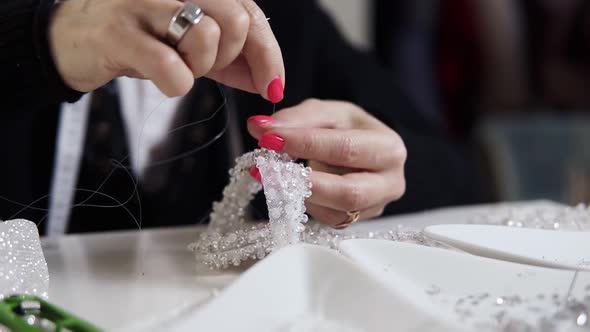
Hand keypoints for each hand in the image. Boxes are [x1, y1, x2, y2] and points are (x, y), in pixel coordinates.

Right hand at [49, 0, 284, 98]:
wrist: (72, 38)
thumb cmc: (137, 37)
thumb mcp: (190, 45)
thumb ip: (231, 59)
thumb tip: (267, 79)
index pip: (250, 13)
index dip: (268, 53)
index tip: (272, 85)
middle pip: (236, 21)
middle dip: (227, 59)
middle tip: (201, 67)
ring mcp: (144, 4)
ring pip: (206, 37)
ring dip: (198, 69)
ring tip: (174, 66)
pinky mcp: (119, 32)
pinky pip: (170, 67)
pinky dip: (176, 83)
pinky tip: (162, 78)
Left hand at [247, 99, 406, 226]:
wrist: (361, 149)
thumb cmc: (347, 128)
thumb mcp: (326, 113)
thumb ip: (296, 118)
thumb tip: (260, 127)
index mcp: (389, 148)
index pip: (345, 149)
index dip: (305, 144)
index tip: (268, 138)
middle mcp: (390, 182)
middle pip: (348, 192)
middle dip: (303, 182)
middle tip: (267, 169)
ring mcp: (376, 206)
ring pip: (336, 212)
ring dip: (299, 196)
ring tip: (272, 176)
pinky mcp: (358, 221)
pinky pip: (329, 220)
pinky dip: (306, 204)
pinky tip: (293, 188)